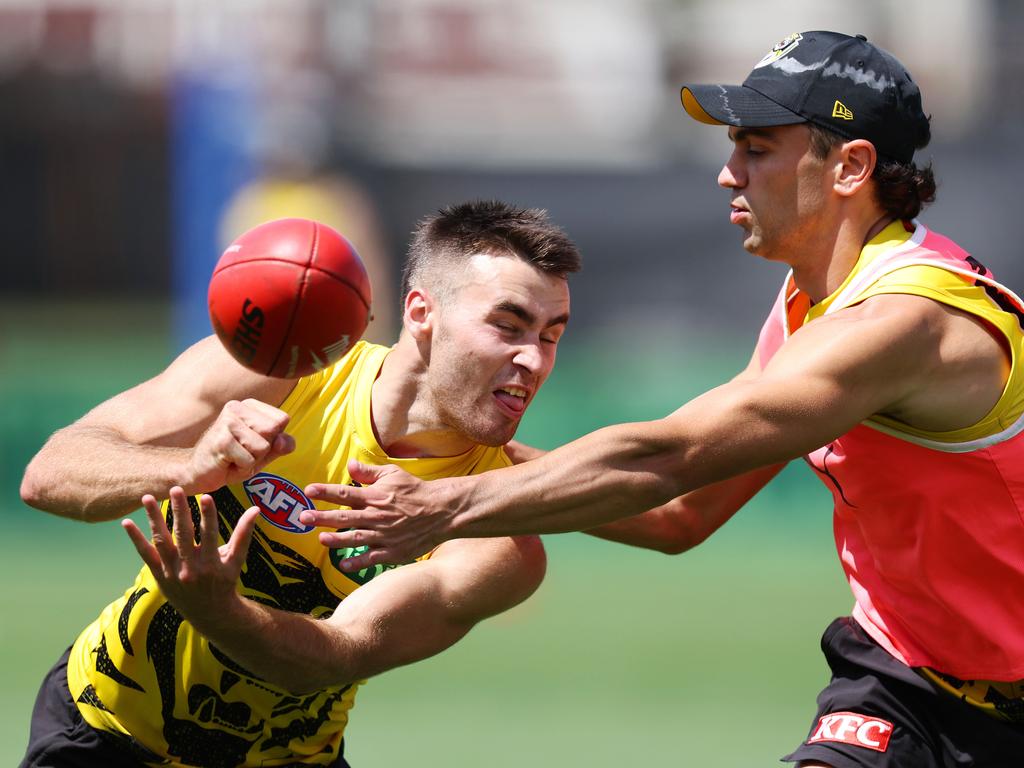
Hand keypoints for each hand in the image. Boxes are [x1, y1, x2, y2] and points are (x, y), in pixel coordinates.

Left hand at [122, 487, 260, 625]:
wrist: (209, 613)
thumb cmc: (225, 581)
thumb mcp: (237, 559)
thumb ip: (244, 533)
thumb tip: (256, 509)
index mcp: (212, 563)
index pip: (210, 535)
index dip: (208, 516)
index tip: (206, 496)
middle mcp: (190, 568)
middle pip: (183, 535)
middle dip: (179, 511)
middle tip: (175, 489)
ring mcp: (172, 572)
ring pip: (161, 541)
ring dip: (153, 519)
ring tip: (147, 498)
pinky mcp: (159, 576)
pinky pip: (146, 555)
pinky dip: (136, 539)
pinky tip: (127, 523)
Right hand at [188, 399, 294, 492]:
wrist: (198, 472)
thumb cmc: (233, 459)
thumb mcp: (264, 451)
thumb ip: (282, 444)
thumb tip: (284, 441)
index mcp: (249, 405)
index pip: (282, 419)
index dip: (274, 438)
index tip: (253, 443)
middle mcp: (237, 407)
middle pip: (274, 431)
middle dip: (263, 450)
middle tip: (243, 452)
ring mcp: (227, 422)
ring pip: (263, 446)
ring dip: (252, 460)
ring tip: (234, 458)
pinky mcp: (221, 440)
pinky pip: (249, 460)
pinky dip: (242, 468)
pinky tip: (227, 463)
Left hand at [298, 461, 457, 570]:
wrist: (441, 511)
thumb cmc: (415, 491)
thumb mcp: (393, 474)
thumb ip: (369, 472)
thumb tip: (350, 464)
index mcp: (375, 497)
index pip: (345, 493)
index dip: (325, 492)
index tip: (309, 491)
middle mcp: (376, 517)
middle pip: (344, 518)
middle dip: (321, 517)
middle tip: (303, 517)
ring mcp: (384, 536)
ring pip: (354, 539)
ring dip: (335, 540)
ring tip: (320, 539)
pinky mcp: (392, 552)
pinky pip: (370, 559)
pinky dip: (356, 563)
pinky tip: (343, 564)